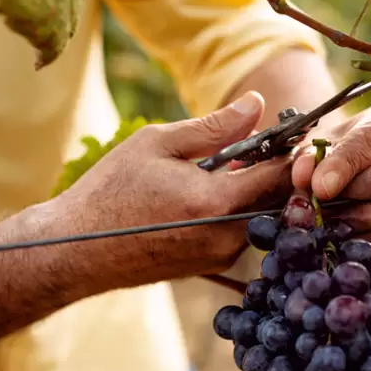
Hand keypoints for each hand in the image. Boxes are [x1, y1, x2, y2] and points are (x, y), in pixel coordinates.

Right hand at [50, 92, 293, 290]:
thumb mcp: (157, 144)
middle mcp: (227, 237)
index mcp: (216, 203)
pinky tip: (209, 193)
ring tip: (228, 167)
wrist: (77, 249)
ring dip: (254, 191)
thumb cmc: (110, 191)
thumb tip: (256, 104)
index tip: (292, 131)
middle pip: (278, 199)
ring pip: (262, 217)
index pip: (280, 174)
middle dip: (276, 170)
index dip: (292, 150)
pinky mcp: (212, 267)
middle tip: (260, 145)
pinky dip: (237, 210)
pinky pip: (241, 232)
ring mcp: (221, 257)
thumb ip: (214, 126)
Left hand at [291, 102, 370, 253]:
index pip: (370, 142)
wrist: (358, 168)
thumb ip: (309, 156)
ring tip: (322, 219)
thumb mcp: (321, 143)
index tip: (320, 187)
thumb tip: (303, 176)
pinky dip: (356, 241)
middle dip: (344, 197)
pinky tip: (339, 233)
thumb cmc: (340, 149)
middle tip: (315, 206)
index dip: (342, 166)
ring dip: (346, 221)